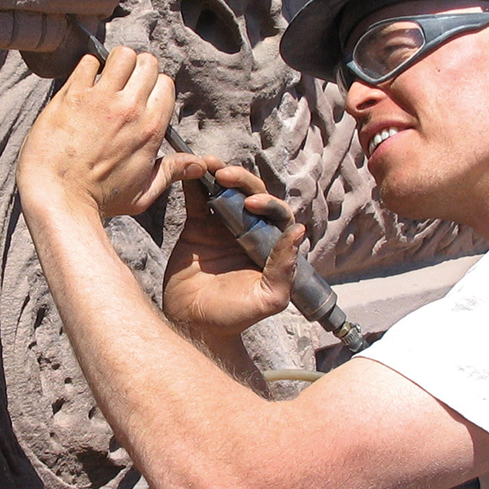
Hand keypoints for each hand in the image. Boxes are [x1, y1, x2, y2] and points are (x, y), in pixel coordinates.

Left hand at [17, 47, 203, 218]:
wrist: (58, 197)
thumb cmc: (99, 199)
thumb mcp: (143, 192)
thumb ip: (171, 172)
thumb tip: (199, 165)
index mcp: (150, 128)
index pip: (166, 84)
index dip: (155, 88)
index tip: (142, 98)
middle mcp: (130, 108)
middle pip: (147, 63)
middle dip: (138, 70)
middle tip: (124, 85)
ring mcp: (100, 99)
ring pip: (122, 55)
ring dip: (116, 63)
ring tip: (106, 79)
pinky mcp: (73, 95)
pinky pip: (88, 61)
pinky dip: (88, 67)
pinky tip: (84, 83)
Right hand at [162, 159, 301, 340]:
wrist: (193, 324)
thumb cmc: (235, 317)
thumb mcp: (268, 298)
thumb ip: (284, 268)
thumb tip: (299, 230)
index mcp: (270, 245)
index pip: (277, 213)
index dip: (268, 202)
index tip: (251, 204)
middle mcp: (249, 232)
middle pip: (252, 194)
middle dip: (242, 180)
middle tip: (225, 175)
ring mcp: (222, 227)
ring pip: (226, 191)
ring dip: (218, 174)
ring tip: (207, 163)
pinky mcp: (198, 227)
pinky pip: (197, 199)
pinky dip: (194, 183)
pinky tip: (190, 170)